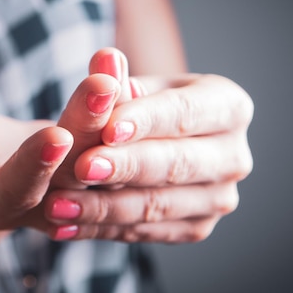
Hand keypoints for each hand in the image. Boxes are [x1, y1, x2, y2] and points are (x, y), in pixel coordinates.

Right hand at [0, 62, 126, 232]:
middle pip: (74, 166)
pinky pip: (114, 130)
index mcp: (3, 205)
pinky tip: (118, 61)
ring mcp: (81, 185)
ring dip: (113, 104)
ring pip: (104, 146)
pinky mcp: (101, 161)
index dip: (36, 164)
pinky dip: (119, 96)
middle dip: (88, 125)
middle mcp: (50, 202)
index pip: (21, 188)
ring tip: (112, 63)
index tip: (55, 136)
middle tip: (102, 87)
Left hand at [43, 67, 253, 242]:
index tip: (108, 129)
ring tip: (58, 204)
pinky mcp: (197, 227)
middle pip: (177, 164)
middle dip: (126, 167)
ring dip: (104, 207)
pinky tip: (66, 225)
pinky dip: (102, 229)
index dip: (147, 121)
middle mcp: (234, 155)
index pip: (186, 112)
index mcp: (229, 106)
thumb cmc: (141, 108)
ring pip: (158, 206)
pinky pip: (147, 233)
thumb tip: (104, 60)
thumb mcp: (131, 89)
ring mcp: (220, 197)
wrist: (147, 146)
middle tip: (82, 168)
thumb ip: (115, 80)